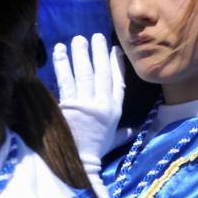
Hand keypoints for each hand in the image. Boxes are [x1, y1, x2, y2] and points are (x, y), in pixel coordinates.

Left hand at [53, 34, 124, 176]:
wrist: (79, 162)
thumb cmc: (95, 151)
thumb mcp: (114, 141)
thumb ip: (125, 133)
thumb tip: (136, 130)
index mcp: (115, 110)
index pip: (118, 81)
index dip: (116, 63)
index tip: (114, 49)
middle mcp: (102, 104)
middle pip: (101, 72)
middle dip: (98, 52)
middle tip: (95, 36)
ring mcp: (85, 103)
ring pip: (84, 73)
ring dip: (81, 54)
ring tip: (78, 39)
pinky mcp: (69, 105)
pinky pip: (66, 80)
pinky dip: (62, 63)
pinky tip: (60, 50)